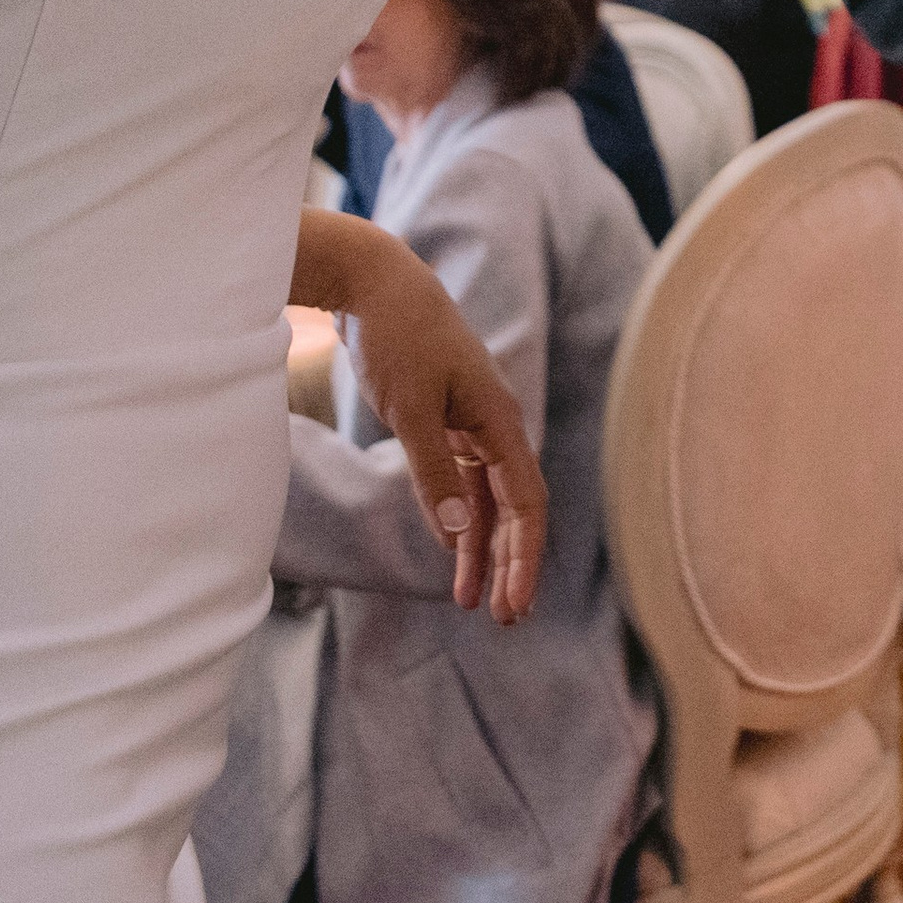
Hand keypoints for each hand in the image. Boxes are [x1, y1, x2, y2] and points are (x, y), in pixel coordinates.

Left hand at [294, 210, 548, 621]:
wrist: (377, 284)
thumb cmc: (398, 339)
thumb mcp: (411, 409)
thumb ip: (433, 473)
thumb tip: (456, 536)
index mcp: (499, 421)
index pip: (525, 502)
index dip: (523, 556)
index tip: (513, 603)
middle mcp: (494, 425)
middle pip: (514, 506)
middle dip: (512, 562)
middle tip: (505, 618)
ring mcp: (472, 423)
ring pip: (488, 499)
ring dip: (484, 548)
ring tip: (474, 601)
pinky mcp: (447, 420)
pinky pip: (464, 482)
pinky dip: (461, 519)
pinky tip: (453, 552)